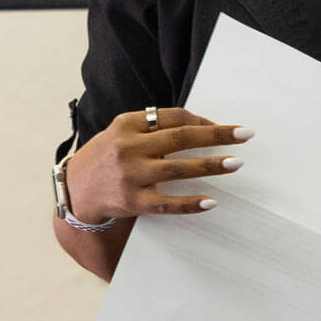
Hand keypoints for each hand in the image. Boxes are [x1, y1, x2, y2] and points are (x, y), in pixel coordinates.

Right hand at [63, 107, 251, 225]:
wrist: (75, 190)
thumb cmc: (105, 158)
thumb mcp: (121, 133)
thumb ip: (151, 128)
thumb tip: (199, 127)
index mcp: (127, 124)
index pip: (174, 117)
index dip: (203, 121)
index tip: (225, 129)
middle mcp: (129, 147)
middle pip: (181, 137)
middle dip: (217, 136)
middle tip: (245, 135)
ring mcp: (131, 175)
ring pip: (179, 168)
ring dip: (211, 165)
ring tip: (236, 163)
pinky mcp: (132, 201)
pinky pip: (167, 203)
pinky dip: (190, 203)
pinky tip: (210, 201)